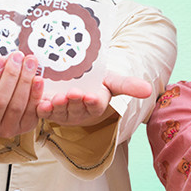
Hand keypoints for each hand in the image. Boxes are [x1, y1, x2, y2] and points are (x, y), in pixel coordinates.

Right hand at [0, 52, 42, 138]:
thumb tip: (5, 59)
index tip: (0, 59)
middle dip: (10, 75)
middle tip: (17, 57)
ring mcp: (6, 130)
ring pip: (16, 105)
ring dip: (25, 81)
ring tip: (29, 63)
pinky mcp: (24, 128)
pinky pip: (31, 111)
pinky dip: (36, 94)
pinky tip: (38, 79)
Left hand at [37, 72, 152, 126]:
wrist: (75, 79)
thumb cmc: (96, 81)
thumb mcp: (112, 80)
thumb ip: (128, 85)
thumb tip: (150, 90)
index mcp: (96, 104)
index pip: (96, 106)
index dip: (93, 102)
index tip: (92, 96)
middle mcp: (79, 112)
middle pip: (77, 109)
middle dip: (74, 102)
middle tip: (72, 94)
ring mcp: (63, 112)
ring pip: (60, 112)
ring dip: (58, 107)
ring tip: (57, 98)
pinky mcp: (48, 110)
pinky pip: (44, 112)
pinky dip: (42, 108)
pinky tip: (41, 102)